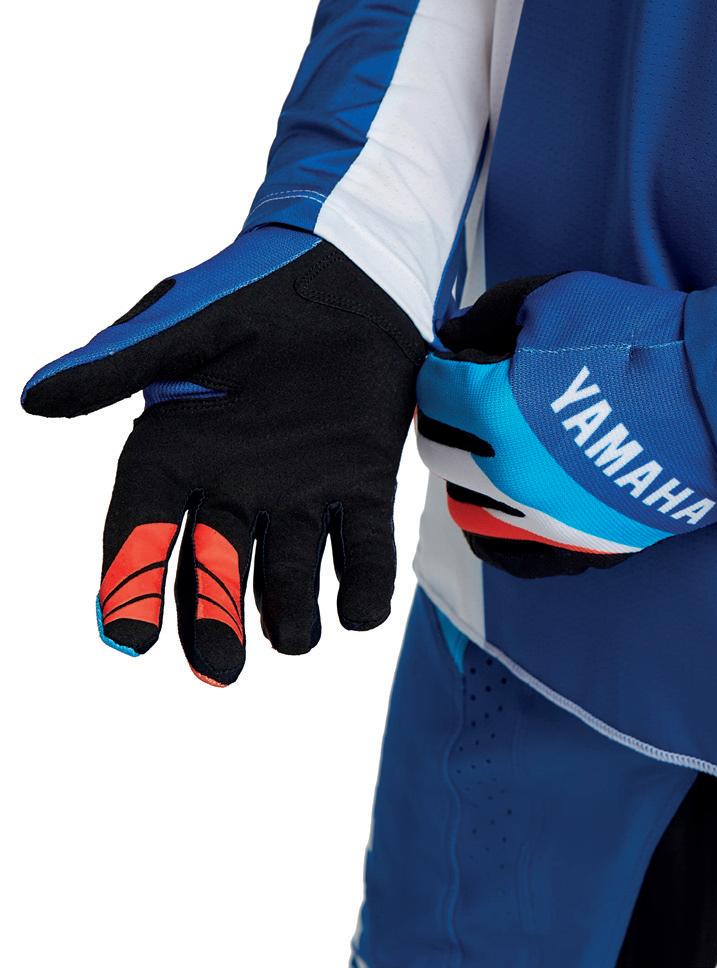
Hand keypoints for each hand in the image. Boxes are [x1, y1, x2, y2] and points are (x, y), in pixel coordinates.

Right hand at [23, 227, 424, 683]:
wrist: (344, 268)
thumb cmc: (250, 288)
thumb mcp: (181, 321)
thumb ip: (119, 361)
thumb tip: (35, 400)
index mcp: (176, 450)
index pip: (143, 528)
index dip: (132, 581)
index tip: (129, 637)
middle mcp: (234, 485)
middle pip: (214, 571)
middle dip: (214, 620)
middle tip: (219, 669)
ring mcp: (301, 491)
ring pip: (290, 571)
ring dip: (290, 609)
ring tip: (293, 636)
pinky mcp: (364, 485)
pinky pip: (363, 547)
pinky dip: (365, 582)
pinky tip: (360, 609)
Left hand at [416, 272, 716, 578]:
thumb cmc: (639, 341)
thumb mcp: (556, 298)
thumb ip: (488, 316)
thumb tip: (451, 339)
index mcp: (489, 408)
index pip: (431, 390)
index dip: (441, 368)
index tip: (456, 361)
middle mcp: (502, 471)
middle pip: (436, 448)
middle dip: (442, 418)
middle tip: (463, 402)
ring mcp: (537, 517)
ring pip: (463, 505)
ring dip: (464, 473)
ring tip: (486, 451)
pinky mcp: (574, 544)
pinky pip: (508, 557)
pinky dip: (493, 533)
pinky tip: (500, 507)